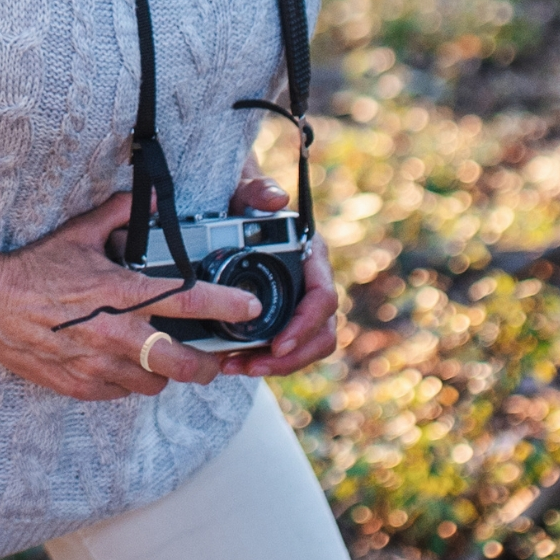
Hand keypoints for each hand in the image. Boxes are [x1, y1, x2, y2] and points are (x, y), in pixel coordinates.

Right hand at [0, 191, 268, 400]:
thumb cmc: (34, 268)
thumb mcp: (78, 234)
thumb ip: (118, 215)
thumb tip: (148, 199)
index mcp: (119, 292)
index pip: (185, 301)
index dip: (224, 306)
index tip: (249, 308)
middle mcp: (114, 334)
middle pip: (183, 364)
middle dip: (208, 364)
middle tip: (214, 357)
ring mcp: (98, 366)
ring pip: (156, 384)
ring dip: (165, 372)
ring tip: (163, 359)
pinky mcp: (81, 386)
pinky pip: (122, 393)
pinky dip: (129, 381)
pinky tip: (123, 364)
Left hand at [214, 171, 340, 378]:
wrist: (236, 207)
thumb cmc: (246, 200)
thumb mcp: (247, 191)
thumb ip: (259, 191)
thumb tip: (276, 199)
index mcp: (312, 257)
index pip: (323, 299)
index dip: (305, 325)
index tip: (277, 344)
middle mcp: (313, 283)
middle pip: (320, 333)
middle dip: (290, 357)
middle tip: (253, 366)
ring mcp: (302, 303)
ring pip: (306, 346)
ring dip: (276, 364)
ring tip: (237, 368)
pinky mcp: (286, 316)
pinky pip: (286, 346)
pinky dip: (265, 359)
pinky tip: (236, 363)